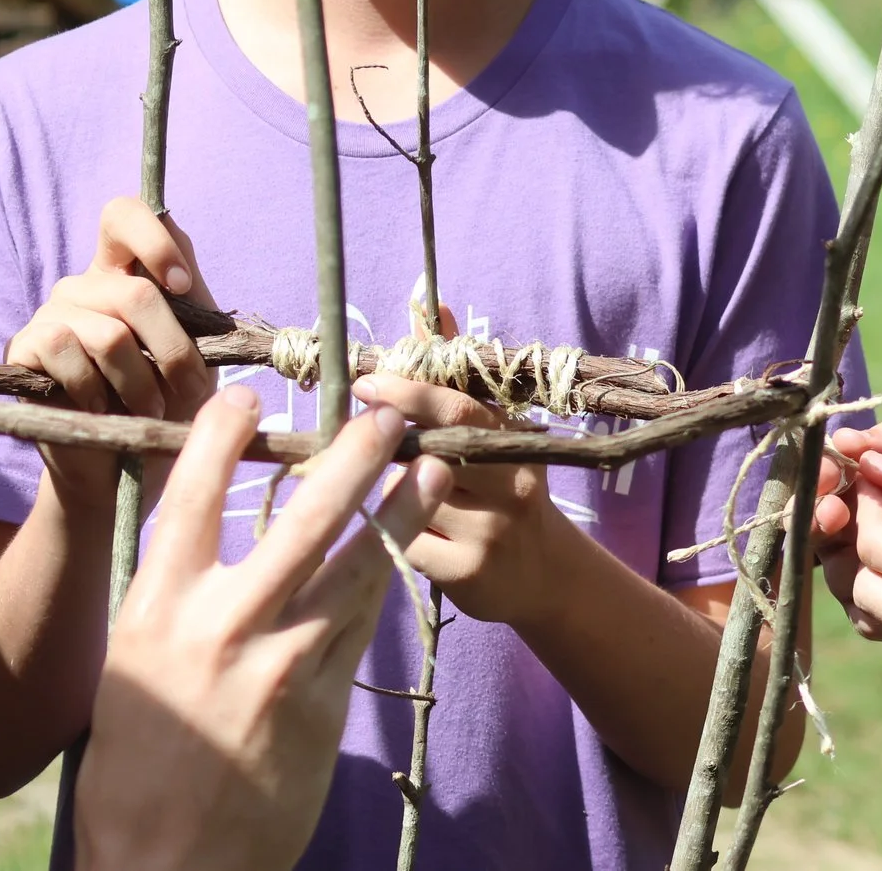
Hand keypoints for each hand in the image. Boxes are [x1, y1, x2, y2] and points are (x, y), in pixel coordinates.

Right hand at [5, 197, 215, 502]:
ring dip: (140, 383)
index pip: (126, 214)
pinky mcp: (25, 349)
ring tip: (146, 406)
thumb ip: (197, 310)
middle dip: (173, 350)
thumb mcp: (198, 352)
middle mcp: (85, 285)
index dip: (155, 240)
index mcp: (127, 271)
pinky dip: (97, 391)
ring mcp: (51, 314)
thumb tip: (188, 276)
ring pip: (109, 334)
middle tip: (184, 388)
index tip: (182, 286)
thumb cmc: (167, 401)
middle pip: (135, 292)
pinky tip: (101, 409)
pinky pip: (65, 353)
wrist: (123, 465)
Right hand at [75, 388, 451, 870]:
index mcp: (156, 609)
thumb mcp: (131, 667)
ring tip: (434, 465)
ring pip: (358, 563)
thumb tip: (198, 539)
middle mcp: (221, 624)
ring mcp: (281, 661)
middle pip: (301, 515)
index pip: (191, 497)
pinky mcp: (324, 699)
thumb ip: (170, 600)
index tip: (247, 394)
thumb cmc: (136, 768)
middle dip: (350, 455)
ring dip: (401, 508)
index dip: (222, 436)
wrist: (165, 865)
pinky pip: (364, 623)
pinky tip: (410, 547)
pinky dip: (386, 578)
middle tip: (385, 414)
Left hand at [354, 362, 565, 630]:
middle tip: (340, 433)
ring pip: (408, 498)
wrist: (542, 575)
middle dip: (381, 442)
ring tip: (373, 487)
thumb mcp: (491, 432)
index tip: (365, 382)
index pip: (461, 410)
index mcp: (516, 440)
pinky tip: (394, 531)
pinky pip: (403, 542)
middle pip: (432, 452)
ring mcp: (491, 530)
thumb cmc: (501, 489)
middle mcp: (512, 483)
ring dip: (382, 489)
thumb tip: (430, 306)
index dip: (410, 393)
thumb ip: (454, 372)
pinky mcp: (467, 573)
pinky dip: (389, 533)